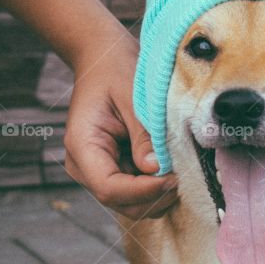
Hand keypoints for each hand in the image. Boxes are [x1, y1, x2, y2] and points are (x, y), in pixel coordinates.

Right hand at [64, 29, 176, 219]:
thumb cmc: (116, 72)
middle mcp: (85, 166)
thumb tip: (155, 170)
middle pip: (121, 203)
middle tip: (182, 177)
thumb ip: (144, 136)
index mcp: (82, 146)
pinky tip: (170, 169)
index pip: (110, 189)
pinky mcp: (114, 171)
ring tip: (178, 172)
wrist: (105, 60)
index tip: (173, 178)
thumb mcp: (133, 98)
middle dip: (154, 197)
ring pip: (132, 204)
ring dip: (158, 195)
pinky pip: (137, 193)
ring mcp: (98, 172)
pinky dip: (157, 188)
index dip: (144, 192)